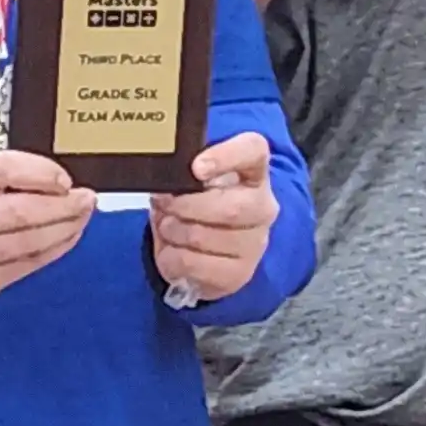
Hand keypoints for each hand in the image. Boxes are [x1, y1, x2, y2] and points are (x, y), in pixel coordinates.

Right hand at [0, 149, 95, 312]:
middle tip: (86, 198)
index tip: (63, 179)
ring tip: (82, 216)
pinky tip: (67, 237)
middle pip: (19, 212)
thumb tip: (54, 182)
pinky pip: (26, 265)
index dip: (38, 172)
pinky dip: (53, 249)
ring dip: (64, 228)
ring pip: (27, 242)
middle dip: (62, 205)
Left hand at [147, 131, 276, 306]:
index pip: (254, 151)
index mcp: (254, 172)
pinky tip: (173, 250)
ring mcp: (254, 244)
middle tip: (164, 204)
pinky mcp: (238, 274)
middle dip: (186, 206)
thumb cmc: (199, 206)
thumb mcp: (192, 181)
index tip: (196, 167)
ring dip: (174, 231)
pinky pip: (193, 264)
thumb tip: (162, 186)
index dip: (227, 156)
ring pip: (206, 237)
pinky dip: (171, 257)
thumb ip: (183, 174)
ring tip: (167, 226)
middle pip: (231, 208)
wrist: (207, 252)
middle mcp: (263, 208)